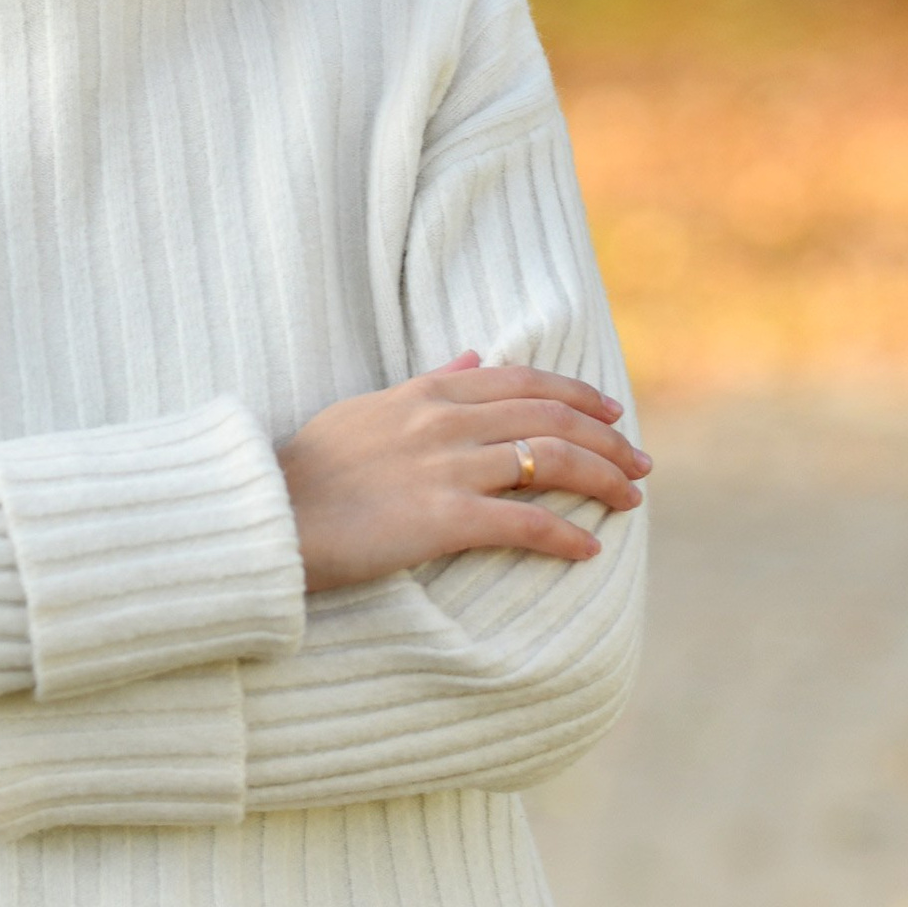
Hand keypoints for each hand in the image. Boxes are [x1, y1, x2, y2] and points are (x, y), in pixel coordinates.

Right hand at [277, 352, 648, 596]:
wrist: (267, 515)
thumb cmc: (308, 470)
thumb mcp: (367, 409)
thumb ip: (427, 383)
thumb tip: (473, 356)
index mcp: (428, 393)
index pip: (523, 381)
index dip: (577, 395)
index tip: (611, 413)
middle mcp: (444, 422)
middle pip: (550, 419)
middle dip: (606, 440)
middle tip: (639, 463)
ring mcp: (446, 469)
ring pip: (550, 461)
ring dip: (602, 479)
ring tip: (630, 499)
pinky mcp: (442, 520)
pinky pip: (524, 523)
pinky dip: (565, 535)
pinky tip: (588, 551)